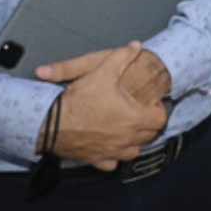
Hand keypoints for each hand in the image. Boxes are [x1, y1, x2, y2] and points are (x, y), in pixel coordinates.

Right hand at [42, 43, 168, 169]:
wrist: (49, 123)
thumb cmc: (77, 100)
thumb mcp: (101, 71)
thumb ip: (121, 57)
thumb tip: (135, 46)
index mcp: (133, 118)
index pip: (160, 119)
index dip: (158, 109)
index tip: (150, 103)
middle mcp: (126, 138)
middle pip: (149, 136)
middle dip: (148, 124)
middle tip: (139, 113)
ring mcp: (111, 152)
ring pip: (132, 152)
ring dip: (133, 142)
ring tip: (127, 129)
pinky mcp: (96, 160)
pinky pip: (111, 164)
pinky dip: (113, 157)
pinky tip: (109, 146)